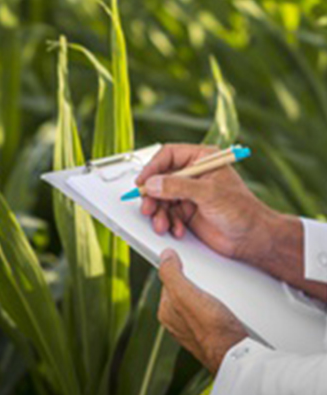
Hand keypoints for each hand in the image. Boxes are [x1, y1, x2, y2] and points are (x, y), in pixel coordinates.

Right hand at [135, 143, 275, 262]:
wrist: (252, 239)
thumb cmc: (242, 211)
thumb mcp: (209, 193)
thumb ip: (178, 187)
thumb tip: (152, 183)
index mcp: (202, 160)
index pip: (168, 155)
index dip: (153, 167)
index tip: (142, 181)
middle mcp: (193, 175)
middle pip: (160, 178)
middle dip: (152, 196)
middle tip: (148, 207)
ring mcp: (188, 194)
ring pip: (160, 198)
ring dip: (159, 213)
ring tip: (162, 224)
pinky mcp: (186, 212)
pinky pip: (167, 214)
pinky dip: (168, 223)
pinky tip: (177, 229)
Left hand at [158, 249, 247, 373]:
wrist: (238, 357)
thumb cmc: (214, 329)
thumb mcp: (187, 294)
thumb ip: (172, 274)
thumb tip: (165, 256)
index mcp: (166, 312)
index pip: (168, 281)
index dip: (179, 269)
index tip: (188, 262)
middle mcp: (177, 322)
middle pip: (184, 290)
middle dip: (196, 282)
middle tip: (209, 280)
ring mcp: (194, 329)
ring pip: (199, 302)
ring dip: (210, 294)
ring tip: (220, 294)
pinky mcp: (212, 334)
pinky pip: (212, 313)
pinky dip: (219, 307)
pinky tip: (227, 307)